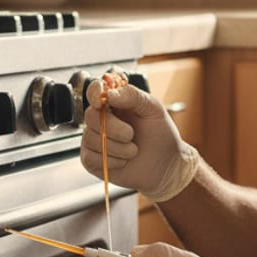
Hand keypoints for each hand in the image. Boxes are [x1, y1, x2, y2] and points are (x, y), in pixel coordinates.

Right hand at [80, 78, 199, 201]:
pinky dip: (111, 161)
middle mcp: (101, 118)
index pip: (95, 90)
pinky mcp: (92, 159)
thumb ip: (134, 96)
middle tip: (131, 134)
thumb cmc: (161, 136)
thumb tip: (109, 93)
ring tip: (133, 150)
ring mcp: (95, 138)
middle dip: (113, 128)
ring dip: (117, 148)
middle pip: (91, 116)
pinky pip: (90, 158)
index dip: (95, 93)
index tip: (101, 102)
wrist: (166, 166)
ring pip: (91, 138)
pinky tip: (123, 161)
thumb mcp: (154, 110)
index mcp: (115, 101)